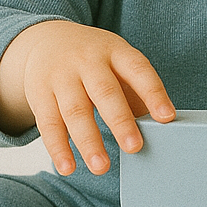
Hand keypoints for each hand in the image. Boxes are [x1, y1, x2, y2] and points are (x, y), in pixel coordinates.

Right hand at [0, 20, 174, 174]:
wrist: (46, 39)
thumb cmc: (94, 59)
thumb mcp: (117, 62)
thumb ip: (134, 91)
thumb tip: (156, 128)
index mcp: (115, 51)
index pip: (138, 70)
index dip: (153, 93)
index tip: (167, 117)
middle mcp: (88, 61)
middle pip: (105, 92)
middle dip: (120, 121)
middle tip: (134, 147)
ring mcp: (61, 76)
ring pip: (75, 111)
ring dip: (88, 142)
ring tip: (101, 167)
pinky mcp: (39, 93)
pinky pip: (48, 123)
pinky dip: (58, 148)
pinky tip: (68, 168)